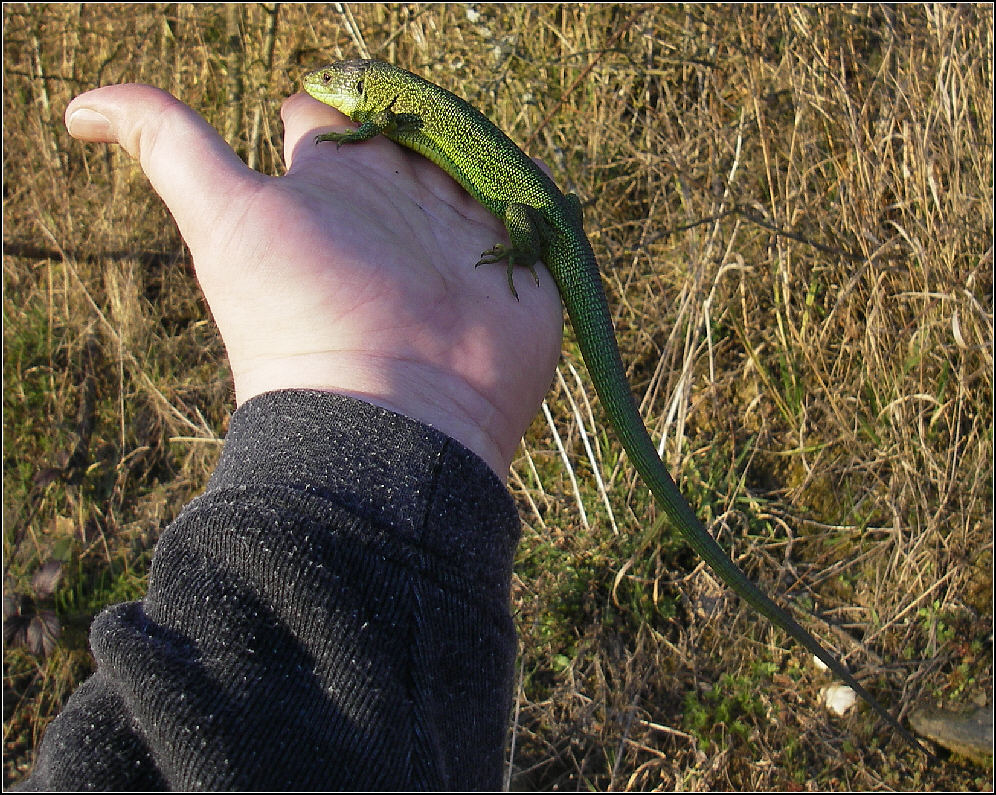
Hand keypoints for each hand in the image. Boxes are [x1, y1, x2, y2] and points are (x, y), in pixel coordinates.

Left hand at [64, 86, 563, 477]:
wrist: (392, 413)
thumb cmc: (303, 311)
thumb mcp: (224, 219)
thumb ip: (169, 147)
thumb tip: (75, 107)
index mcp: (339, 189)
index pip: (334, 117)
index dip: (336, 94)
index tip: (343, 95)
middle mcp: (398, 209)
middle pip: (412, 131)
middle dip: (421, 112)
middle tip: (426, 117)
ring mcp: (460, 237)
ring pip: (473, 166)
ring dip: (478, 149)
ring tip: (479, 149)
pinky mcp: (519, 268)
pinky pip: (532, 215)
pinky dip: (533, 196)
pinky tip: (530, 188)